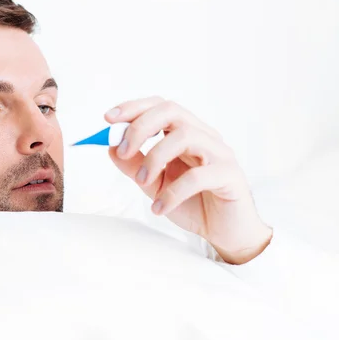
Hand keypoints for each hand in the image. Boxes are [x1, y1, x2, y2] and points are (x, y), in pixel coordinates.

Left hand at [105, 97, 272, 264]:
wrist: (223, 232)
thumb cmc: (192, 203)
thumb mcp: (154, 184)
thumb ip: (134, 166)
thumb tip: (111, 148)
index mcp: (186, 133)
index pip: (160, 107)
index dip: (134, 108)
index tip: (108, 119)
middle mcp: (204, 136)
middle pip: (172, 112)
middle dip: (141, 127)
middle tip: (123, 151)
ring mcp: (220, 153)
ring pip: (186, 136)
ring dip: (155, 157)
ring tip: (142, 181)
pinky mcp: (230, 176)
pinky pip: (199, 176)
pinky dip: (173, 192)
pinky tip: (159, 208)